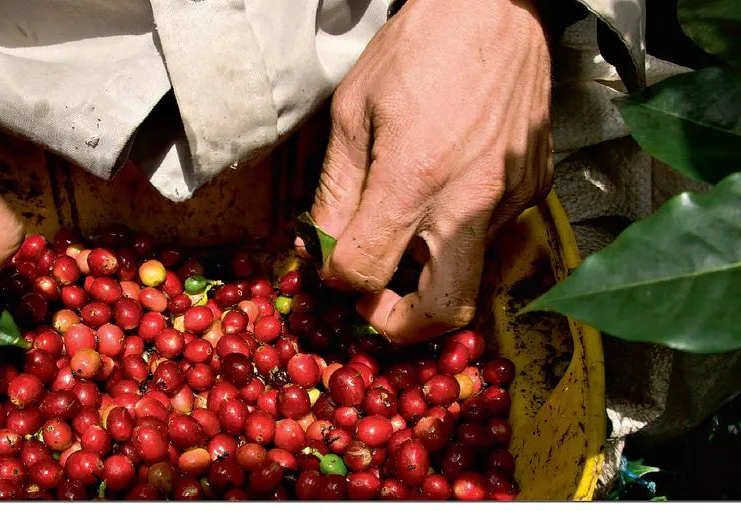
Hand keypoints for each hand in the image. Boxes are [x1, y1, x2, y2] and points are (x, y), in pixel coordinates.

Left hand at [310, 0, 551, 343]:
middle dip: (403, 324)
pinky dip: (460, 236)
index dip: (340, 280)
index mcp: (415, 178)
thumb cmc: (419, 48)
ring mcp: (512, 197)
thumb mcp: (352, 113)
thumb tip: (322, 247)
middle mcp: (472, 199)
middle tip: (376, 306)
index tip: (334, 266)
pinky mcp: (536, 187)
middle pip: (445, 309)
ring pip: (471, 274)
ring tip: (403, 237)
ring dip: (431, 275)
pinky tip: (441, 198)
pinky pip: (494, 235)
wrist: (494, 8)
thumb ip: (336, 192)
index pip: (367, 270)